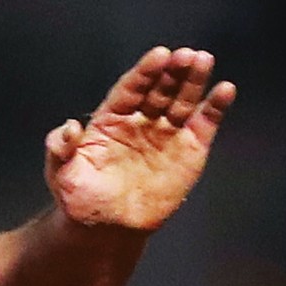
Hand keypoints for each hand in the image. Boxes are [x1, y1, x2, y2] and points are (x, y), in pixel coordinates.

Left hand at [45, 46, 235, 231]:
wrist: (105, 229)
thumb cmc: (79, 199)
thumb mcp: (60, 173)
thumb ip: (60, 148)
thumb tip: (69, 128)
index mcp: (111, 119)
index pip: (130, 89)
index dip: (144, 72)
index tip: (159, 55)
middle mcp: (141, 120)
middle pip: (159, 89)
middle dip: (172, 71)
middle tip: (184, 55)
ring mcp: (166, 133)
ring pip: (183, 100)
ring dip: (194, 80)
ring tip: (203, 60)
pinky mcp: (189, 149)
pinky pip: (204, 123)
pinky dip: (215, 107)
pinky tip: (224, 89)